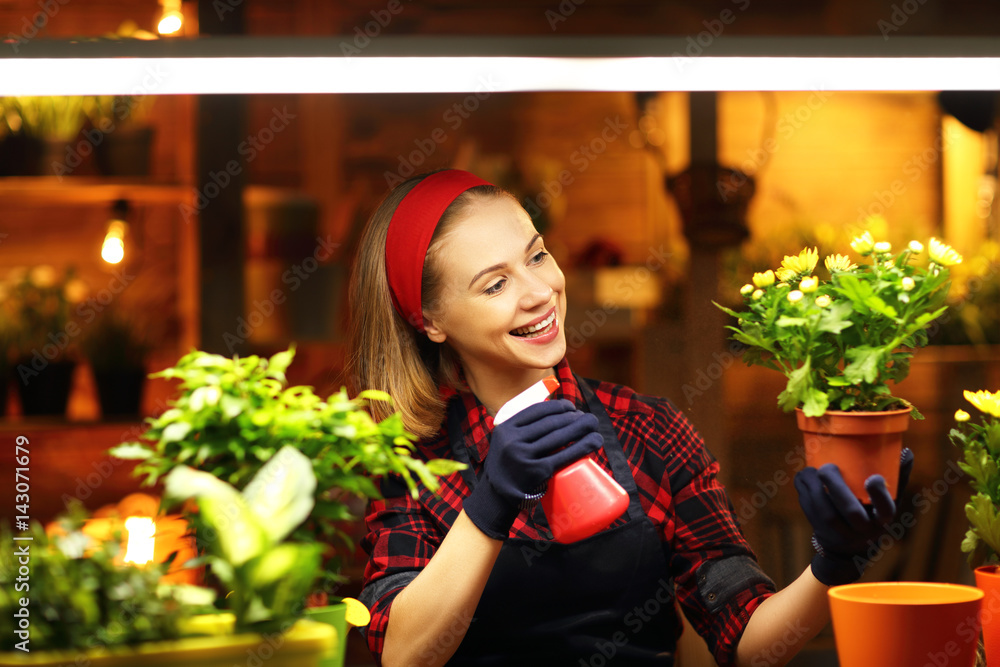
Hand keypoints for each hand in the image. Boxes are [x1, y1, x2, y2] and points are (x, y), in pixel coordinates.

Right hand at [463, 399, 602, 539]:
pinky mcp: (537, 472)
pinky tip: (594, 442)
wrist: (497, 497)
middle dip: (574, 417)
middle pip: (551, 423)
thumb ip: (518, 427)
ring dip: (582, 428)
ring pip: (559, 437)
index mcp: (505, 428)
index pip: (536, 410)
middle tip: (589, 419)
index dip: (558, 406)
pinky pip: (563, 456)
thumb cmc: (508, 465)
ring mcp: (524, 457)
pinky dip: (582, 447)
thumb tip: (545, 407)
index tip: (571, 407)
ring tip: (594, 426)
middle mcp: (512, 441)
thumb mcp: (504, 441)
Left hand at [794, 447, 913, 585]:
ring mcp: (841, 534)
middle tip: (828, 467)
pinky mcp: (821, 532)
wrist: (849, 547)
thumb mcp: (887, 501)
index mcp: (882, 519)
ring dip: (814, 489)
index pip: (886, 510)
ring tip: (810, 470)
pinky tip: (803, 477)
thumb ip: (897, 477)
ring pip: (826, 513)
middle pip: (851, 512)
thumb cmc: (871, 513)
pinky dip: (804, 492)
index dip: (879, 495)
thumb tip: (905, 452)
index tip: (873, 477)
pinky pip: (810, 512)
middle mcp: (863, 530)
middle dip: (837, 488)